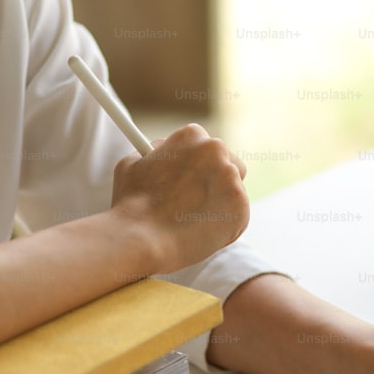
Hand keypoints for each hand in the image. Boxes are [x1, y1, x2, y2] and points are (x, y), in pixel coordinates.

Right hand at [109, 124, 248, 273]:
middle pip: (229, 163)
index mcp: (192, 136)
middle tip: (197, 202)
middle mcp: (216, 150)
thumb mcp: (134, 163)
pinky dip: (226, 225)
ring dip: (221, 203)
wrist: (142, 238)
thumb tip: (165, 148)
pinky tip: (202, 232)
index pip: (207, 147)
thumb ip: (157, 152)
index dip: (199, 166)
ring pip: (234, 191)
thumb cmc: (132, 203)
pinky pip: (238, 215)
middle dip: (216, 182)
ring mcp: (231, 178)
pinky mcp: (241, 205)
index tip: (191, 180)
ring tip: (194, 220)